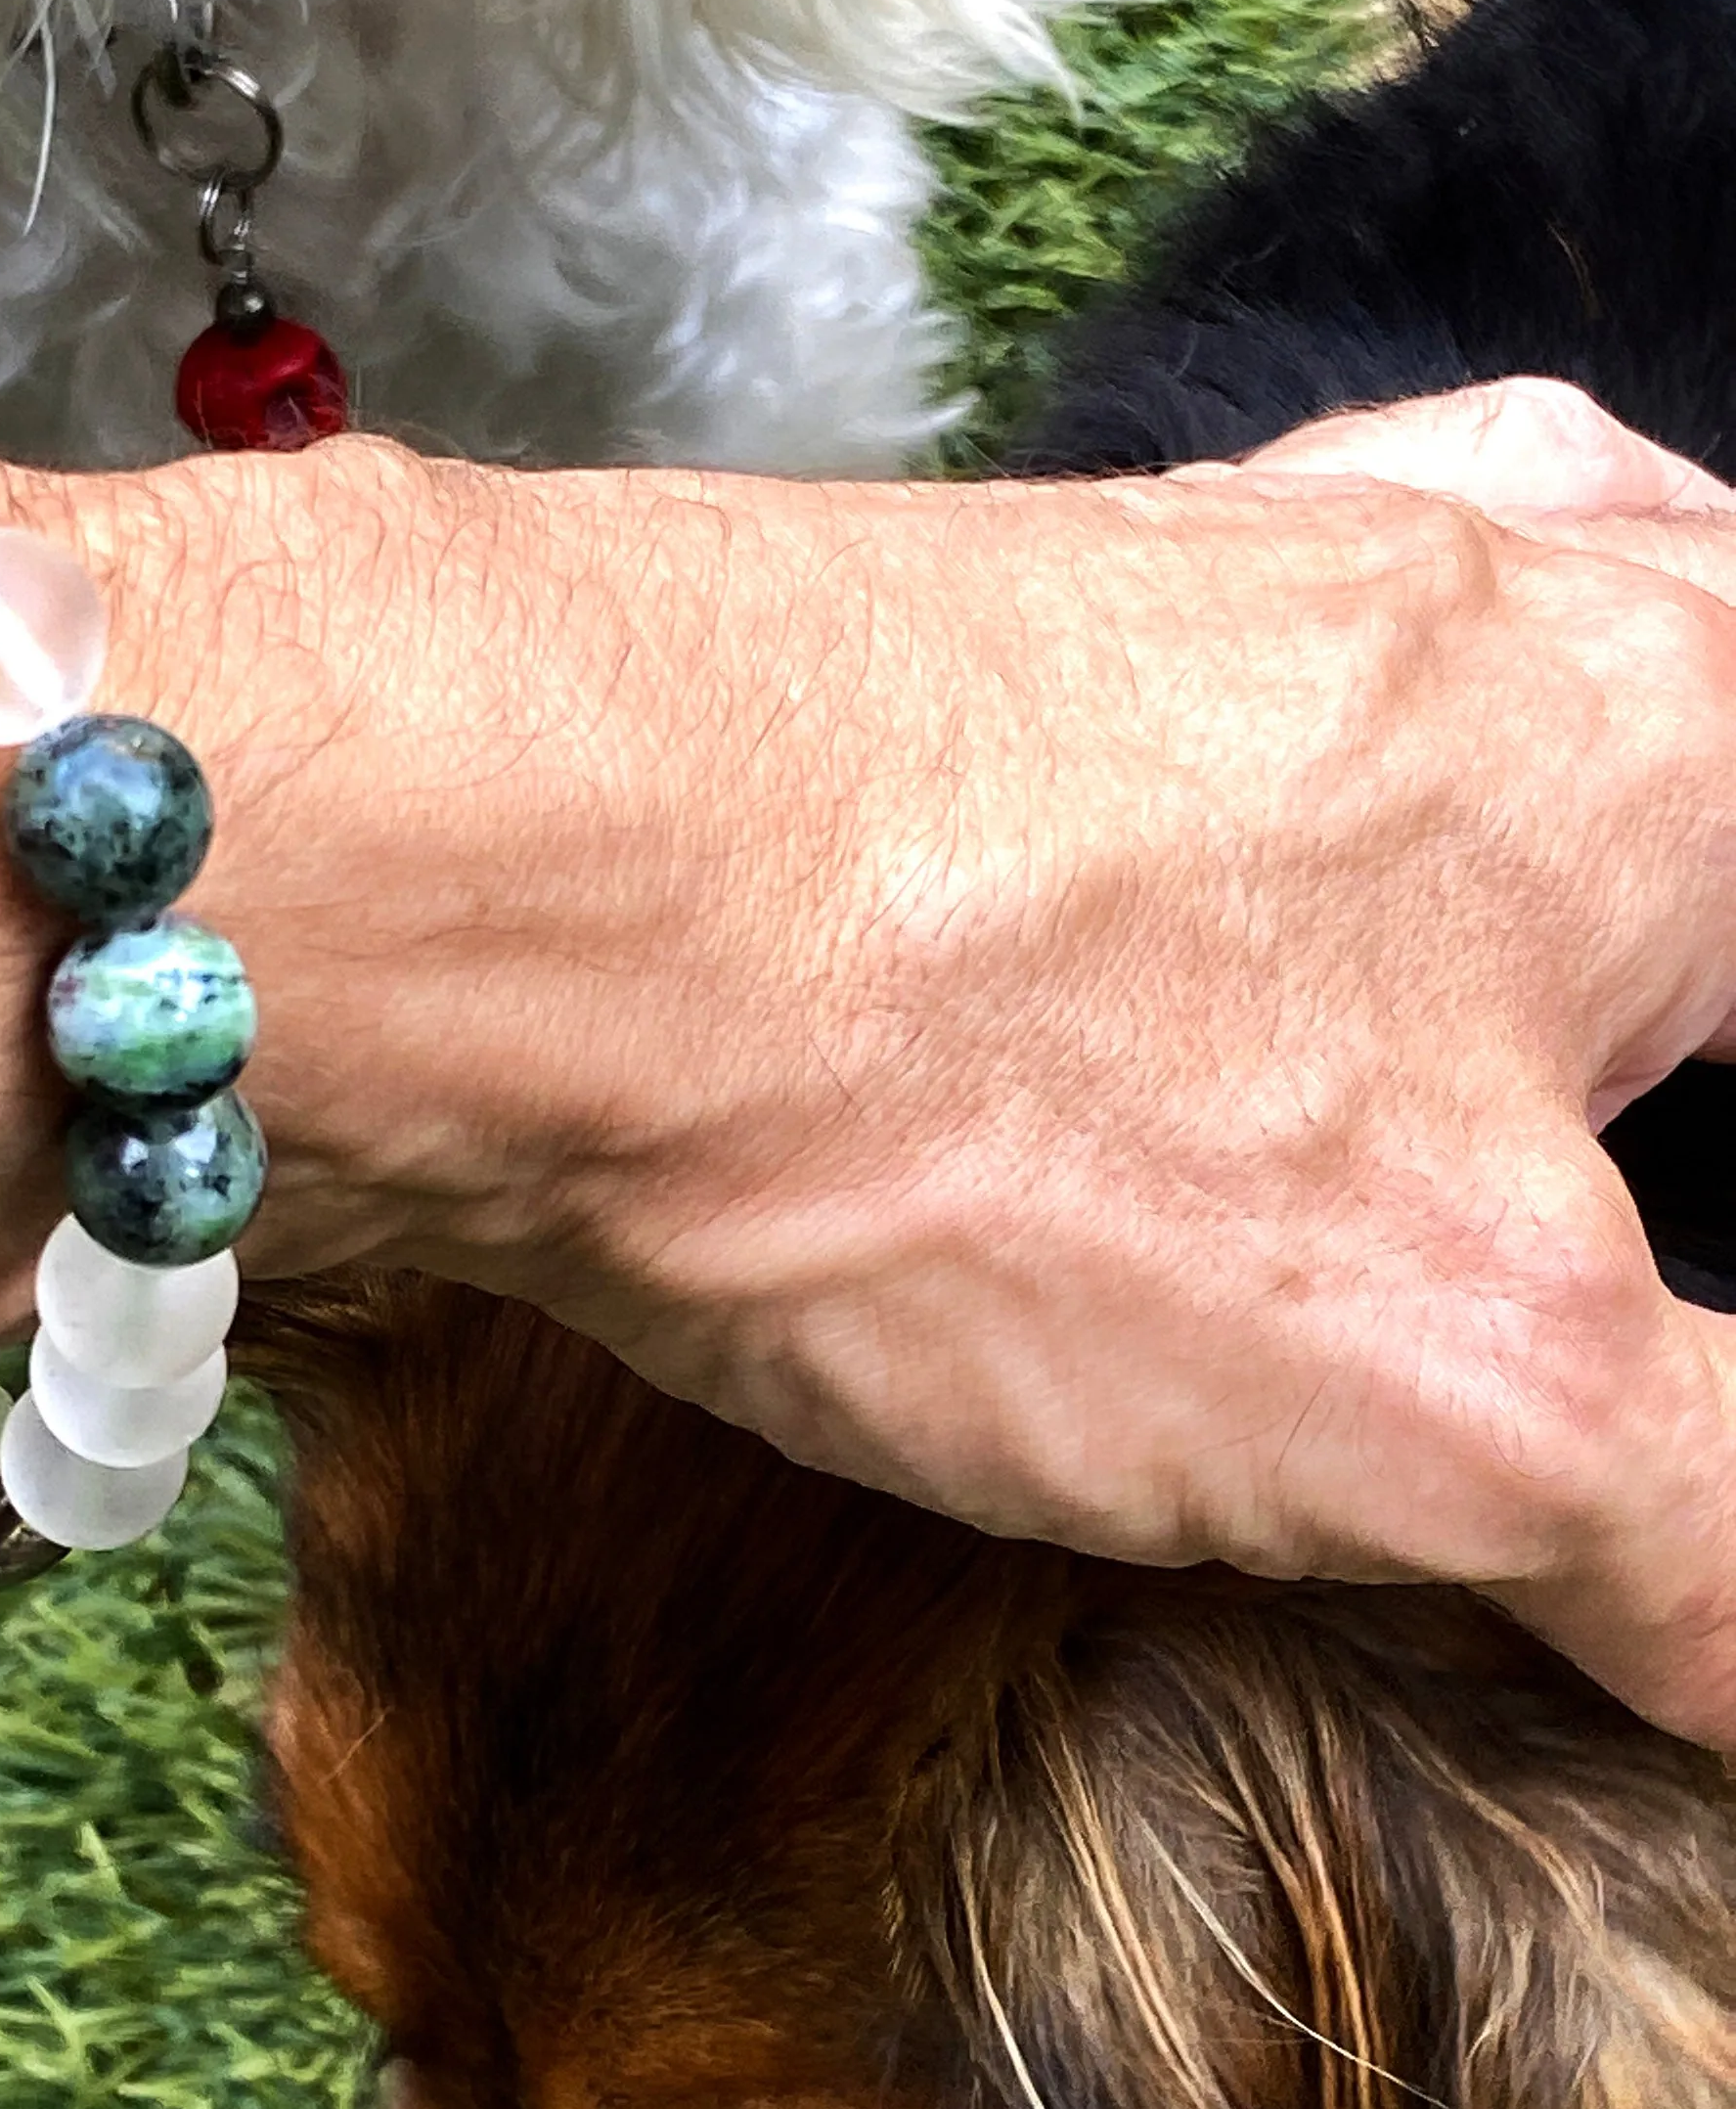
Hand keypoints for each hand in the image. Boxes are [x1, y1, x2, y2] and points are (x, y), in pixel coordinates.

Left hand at [81, 385, 1735, 1743]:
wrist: (494, 876)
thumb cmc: (985, 1087)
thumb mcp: (1458, 1394)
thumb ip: (1714, 1528)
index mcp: (1686, 733)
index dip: (1708, 1245)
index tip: (1643, 1384)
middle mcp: (1475, 583)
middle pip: (1705, 743)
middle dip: (1681, 971)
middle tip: (1637, 1171)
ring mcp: (1209, 581)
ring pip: (1490, 689)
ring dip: (1532, 851)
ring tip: (1504, 1058)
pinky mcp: (980, 652)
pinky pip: (1234, 725)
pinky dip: (1298, 839)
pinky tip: (1213, 957)